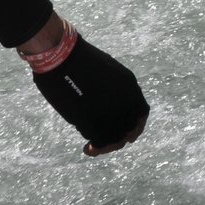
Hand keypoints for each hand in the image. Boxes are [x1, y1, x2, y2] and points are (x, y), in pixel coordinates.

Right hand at [27, 23, 148, 154]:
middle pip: (131, 129)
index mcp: (129, 86)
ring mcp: (111, 111)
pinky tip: (87, 149)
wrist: (62, 56)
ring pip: (117, 139)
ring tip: (94, 148)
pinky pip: (100, 141)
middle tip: (107, 143)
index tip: (128, 134)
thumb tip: (107, 104)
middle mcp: (125, 101)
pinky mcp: (93, 120)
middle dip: (121, 138)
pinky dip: (96, 149)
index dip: (136, 126)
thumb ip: (112, 90)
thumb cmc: (78, 59)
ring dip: (107, 147)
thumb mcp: (106, 72)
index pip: (141, 113)